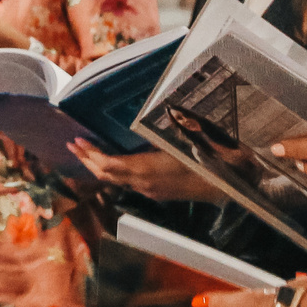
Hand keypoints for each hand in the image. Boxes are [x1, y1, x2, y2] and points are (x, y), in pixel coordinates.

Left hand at [67, 141, 220, 201]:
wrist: (232, 186)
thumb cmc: (212, 161)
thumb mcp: (190, 138)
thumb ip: (170, 128)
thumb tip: (154, 113)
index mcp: (148, 170)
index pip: (109, 165)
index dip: (91, 154)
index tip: (77, 140)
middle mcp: (145, 184)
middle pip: (106, 175)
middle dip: (87, 160)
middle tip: (73, 145)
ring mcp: (151, 191)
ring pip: (116, 181)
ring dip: (99, 167)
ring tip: (87, 152)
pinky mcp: (159, 192)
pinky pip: (129, 182)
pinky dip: (114, 171)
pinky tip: (115, 162)